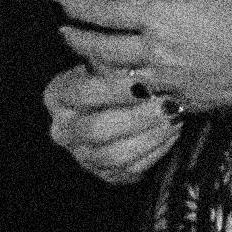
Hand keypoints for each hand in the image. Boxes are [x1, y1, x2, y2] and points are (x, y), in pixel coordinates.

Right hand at [44, 58, 184, 184]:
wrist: (120, 105)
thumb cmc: (114, 77)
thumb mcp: (108, 63)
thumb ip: (114, 61)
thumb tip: (131, 57)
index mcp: (57, 97)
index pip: (81, 94)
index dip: (112, 90)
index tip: (143, 83)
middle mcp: (63, 130)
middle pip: (96, 129)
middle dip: (135, 118)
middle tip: (166, 105)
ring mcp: (83, 155)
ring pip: (115, 155)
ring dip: (149, 137)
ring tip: (174, 119)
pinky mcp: (106, 174)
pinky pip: (131, 170)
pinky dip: (155, 152)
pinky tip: (172, 133)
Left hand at [55, 0, 231, 120]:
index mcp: (159, 14)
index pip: (105, 10)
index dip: (77, 7)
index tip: (59, 3)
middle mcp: (154, 48)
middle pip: (100, 48)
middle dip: (75, 39)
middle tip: (62, 32)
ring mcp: (167, 78)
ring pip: (115, 77)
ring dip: (91, 70)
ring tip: (78, 64)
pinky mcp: (183, 100)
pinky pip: (143, 98)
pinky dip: (125, 92)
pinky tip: (122, 89)